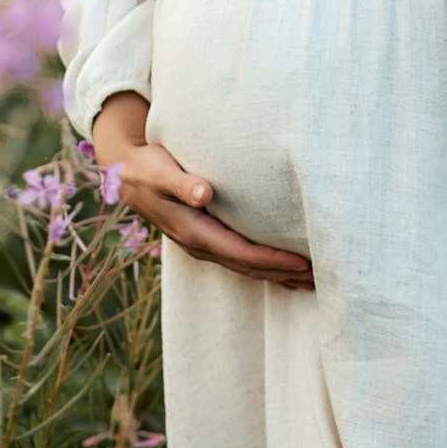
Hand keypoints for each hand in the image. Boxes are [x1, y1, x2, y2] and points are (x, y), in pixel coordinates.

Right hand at [90, 92, 315, 290]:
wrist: (126, 175)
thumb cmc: (147, 167)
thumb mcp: (159, 171)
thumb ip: (182, 183)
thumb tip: (205, 195)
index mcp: (192, 231)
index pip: (240, 252)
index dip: (271, 259)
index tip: (301, 261)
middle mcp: (199, 245)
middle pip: (247, 266)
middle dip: (282, 274)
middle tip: (320, 277)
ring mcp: (202, 245)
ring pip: (245, 267)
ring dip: (276, 275)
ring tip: (310, 280)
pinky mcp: (206, 238)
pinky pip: (239, 259)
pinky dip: (263, 266)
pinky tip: (283, 268)